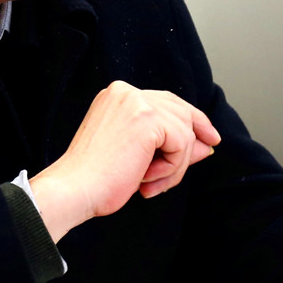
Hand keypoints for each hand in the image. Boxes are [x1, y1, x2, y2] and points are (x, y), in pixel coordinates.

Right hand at [28, 82, 220, 241]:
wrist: (74, 190)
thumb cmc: (96, 179)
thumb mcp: (138, 156)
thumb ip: (168, 144)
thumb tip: (205, 145)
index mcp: (117, 96)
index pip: (165, 101)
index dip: (190, 119)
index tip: (207, 137)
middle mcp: (126, 92)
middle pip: (180, 109)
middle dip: (194, 137)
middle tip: (204, 154)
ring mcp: (136, 102)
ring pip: (183, 130)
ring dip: (175, 164)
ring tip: (150, 182)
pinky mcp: (146, 118)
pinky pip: (181, 143)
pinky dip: (172, 167)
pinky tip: (147, 178)